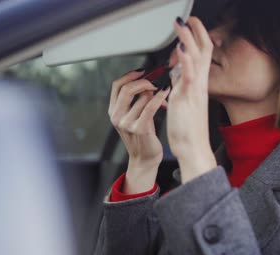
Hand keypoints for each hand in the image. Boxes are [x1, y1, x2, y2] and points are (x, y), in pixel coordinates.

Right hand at [108, 70, 169, 192]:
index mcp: (113, 111)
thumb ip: (137, 99)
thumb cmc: (143, 135)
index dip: (130, 75)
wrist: (145, 159)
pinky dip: (159, 97)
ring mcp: (126, 124)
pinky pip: (150, 107)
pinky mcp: (139, 129)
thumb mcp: (135, 115)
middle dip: (145, 81)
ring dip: (156, 94)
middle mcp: (116, 117)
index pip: (117, 85)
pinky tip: (166, 92)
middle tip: (157, 80)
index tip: (143, 71)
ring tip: (164, 95)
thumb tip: (148, 79)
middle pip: (127, 88)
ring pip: (142, 98)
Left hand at [167, 17, 216, 182]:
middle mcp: (199, 84)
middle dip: (195, 32)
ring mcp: (195, 90)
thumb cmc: (187, 129)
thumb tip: (175, 76)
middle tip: (189, 18)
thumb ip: (180, 87)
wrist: (192, 148)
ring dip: (188, 40)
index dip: (197, 38)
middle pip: (203, 51)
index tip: (190, 24)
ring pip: (196, 59)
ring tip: (181, 25)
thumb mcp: (182, 101)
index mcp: (197, 85)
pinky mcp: (189, 98)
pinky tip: (181, 49)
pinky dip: (185, 61)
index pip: (201, 55)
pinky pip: (190, 76)